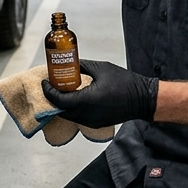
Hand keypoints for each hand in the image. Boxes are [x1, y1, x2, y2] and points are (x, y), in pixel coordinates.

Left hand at [41, 60, 157, 127]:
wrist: (143, 99)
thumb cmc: (125, 83)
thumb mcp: (101, 69)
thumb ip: (82, 66)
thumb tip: (69, 63)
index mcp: (87, 101)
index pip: (59, 100)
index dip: (48, 92)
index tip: (44, 82)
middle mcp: (87, 114)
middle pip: (60, 110)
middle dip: (52, 98)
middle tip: (50, 84)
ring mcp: (91, 121)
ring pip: (68, 115)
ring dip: (61, 104)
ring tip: (60, 89)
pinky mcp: (96, 123)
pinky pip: (77, 117)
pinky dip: (71, 109)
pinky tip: (73, 97)